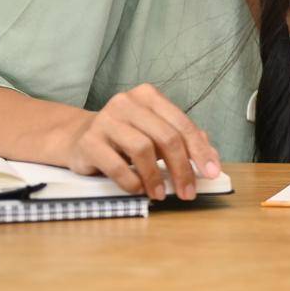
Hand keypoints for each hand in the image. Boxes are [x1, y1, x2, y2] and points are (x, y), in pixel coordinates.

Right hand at [62, 84, 221, 200]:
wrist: (77, 138)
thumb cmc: (125, 137)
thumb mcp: (155, 133)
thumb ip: (183, 140)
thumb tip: (211, 158)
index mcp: (148, 96)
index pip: (182, 124)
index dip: (200, 151)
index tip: (212, 173)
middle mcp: (127, 103)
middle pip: (166, 137)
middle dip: (182, 168)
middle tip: (187, 191)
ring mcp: (105, 120)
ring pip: (143, 149)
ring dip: (156, 177)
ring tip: (160, 193)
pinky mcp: (88, 141)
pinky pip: (116, 165)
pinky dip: (131, 181)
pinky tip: (138, 189)